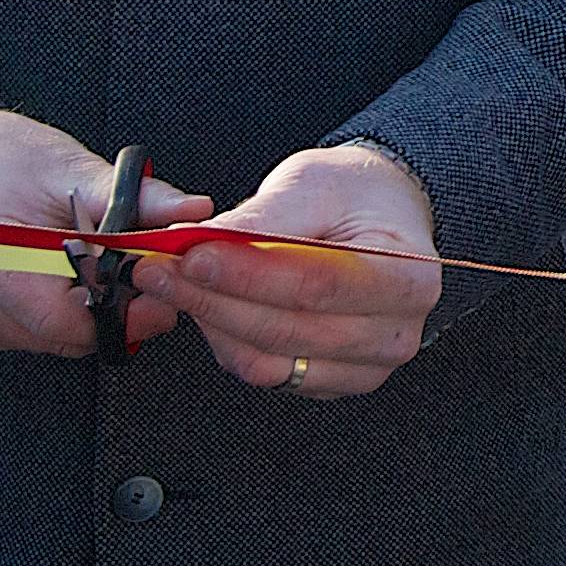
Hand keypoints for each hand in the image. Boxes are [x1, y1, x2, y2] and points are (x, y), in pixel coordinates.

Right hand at [0, 100, 207, 358]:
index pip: (61, 321)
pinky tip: (47, 275)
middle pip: (58, 336)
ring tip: (81, 261)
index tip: (157, 295)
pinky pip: (22, 336)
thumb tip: (193, 211)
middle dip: (106, 308)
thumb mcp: (70, 167)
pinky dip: (49, 312)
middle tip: (131, 271)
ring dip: (78, 309)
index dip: (120, 314)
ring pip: (45, 340)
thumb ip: (134, 197)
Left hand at [132, 141, 444, 399]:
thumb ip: (261, 218)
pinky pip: (265, 373)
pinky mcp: (331, 382)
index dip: (247, 275)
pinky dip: (225, 339)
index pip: (317, 286)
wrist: (380, 219)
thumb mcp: (314, 183)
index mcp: (409, 278)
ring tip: (172, 281)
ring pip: (267, 361)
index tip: (191, 255)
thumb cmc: (354, 197)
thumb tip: (198, 244)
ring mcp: (365, 367)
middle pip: (287, 330)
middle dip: (211, 297)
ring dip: (210, 321)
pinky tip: (206, 303)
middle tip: (157, 268)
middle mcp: (396, 334)